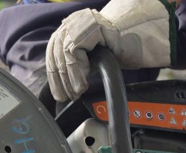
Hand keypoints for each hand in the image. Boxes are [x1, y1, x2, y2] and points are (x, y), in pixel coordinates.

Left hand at [46, 0, 173, 101]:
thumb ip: (73, 68)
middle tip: (69, 96)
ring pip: (64, 54)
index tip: (59, 95)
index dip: (54, 77)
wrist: (133, 42)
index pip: (52, 54)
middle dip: (62, 80)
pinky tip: (86, 78)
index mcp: (66, 30)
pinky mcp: (90, 26)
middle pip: (56, 54)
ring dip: (70, 77)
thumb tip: (62, 88)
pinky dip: (79, 68)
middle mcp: (70, 24)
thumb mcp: (88, 61)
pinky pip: (76, 50)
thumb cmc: (112, 51)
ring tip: (78, 91)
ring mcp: (79, 22)